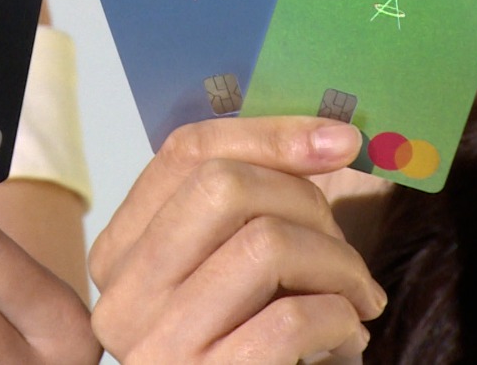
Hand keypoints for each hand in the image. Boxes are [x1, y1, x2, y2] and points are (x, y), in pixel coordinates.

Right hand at [88, 117, 386, 362]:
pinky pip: (293, 318)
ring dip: (338, 265)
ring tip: (355, 297)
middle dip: (307, 202)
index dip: (269, 134)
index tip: (339, 140)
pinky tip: (346, 336)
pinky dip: (340, 318)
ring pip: (265, 244)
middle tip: (342, 247)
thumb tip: (327, 134)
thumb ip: (250, 203)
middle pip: (220, 186)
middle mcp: (123, 298)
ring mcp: (159, 348)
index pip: (183, 154)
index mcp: (121, 254)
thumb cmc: (258, 346)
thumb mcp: (238, 268)